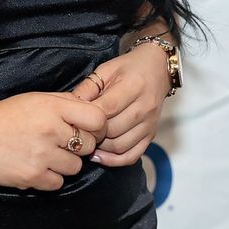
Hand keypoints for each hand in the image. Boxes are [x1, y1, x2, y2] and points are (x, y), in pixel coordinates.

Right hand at [0, 92, 108, 190]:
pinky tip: (36, 166)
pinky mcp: (32, 177)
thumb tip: (91, 111)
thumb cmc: (4, 116)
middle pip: (89, 145)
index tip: (90, 130)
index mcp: (53, 107)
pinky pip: (58, 183)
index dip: (98, 126)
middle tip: (61, 143)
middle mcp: (50, 130)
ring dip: (64, 164)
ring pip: (76, 167)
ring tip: (45, 155)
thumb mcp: (35, 99)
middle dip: (80, 146)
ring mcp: (42, 155)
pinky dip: (50, 178)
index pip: (97, 119)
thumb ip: (64, 103)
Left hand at [68, 38, 171, 166]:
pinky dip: (114, 160)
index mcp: (134, 85)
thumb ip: (88, 88)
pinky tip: (99, 155)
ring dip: (100, 147)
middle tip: (79, 131)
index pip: (108, 108)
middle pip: (113, 130)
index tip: (74, 117)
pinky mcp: (152, 135)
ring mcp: (150, 123)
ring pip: (120, 146)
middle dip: (92, 133)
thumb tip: (70, 106)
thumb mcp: (106, 69)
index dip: (88, 117)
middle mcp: (145, 107)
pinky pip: (132, 156)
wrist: (158, 69)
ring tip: (88, 140)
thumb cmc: (129, 68)